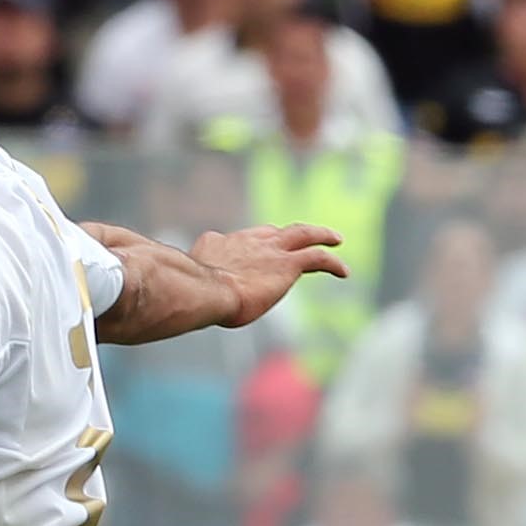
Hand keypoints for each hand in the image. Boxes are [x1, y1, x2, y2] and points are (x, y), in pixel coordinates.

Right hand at [187, 223, 350, 326]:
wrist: (206, 290)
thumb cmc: (191, 294)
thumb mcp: (186, 283)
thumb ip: (190, 280)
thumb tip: (181, 290)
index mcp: (221, 243)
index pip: (241, 240)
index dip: (251, 245)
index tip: (255, 252)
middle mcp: (247, 241)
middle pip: (272, 231)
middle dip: (286, 235)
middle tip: (299, 239)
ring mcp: (270, 250)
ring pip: (302, 234)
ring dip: (320, 234)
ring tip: (336, 239)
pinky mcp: (288, 264)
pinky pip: (317, 258)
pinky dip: (332, 262)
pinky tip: (344, 271)